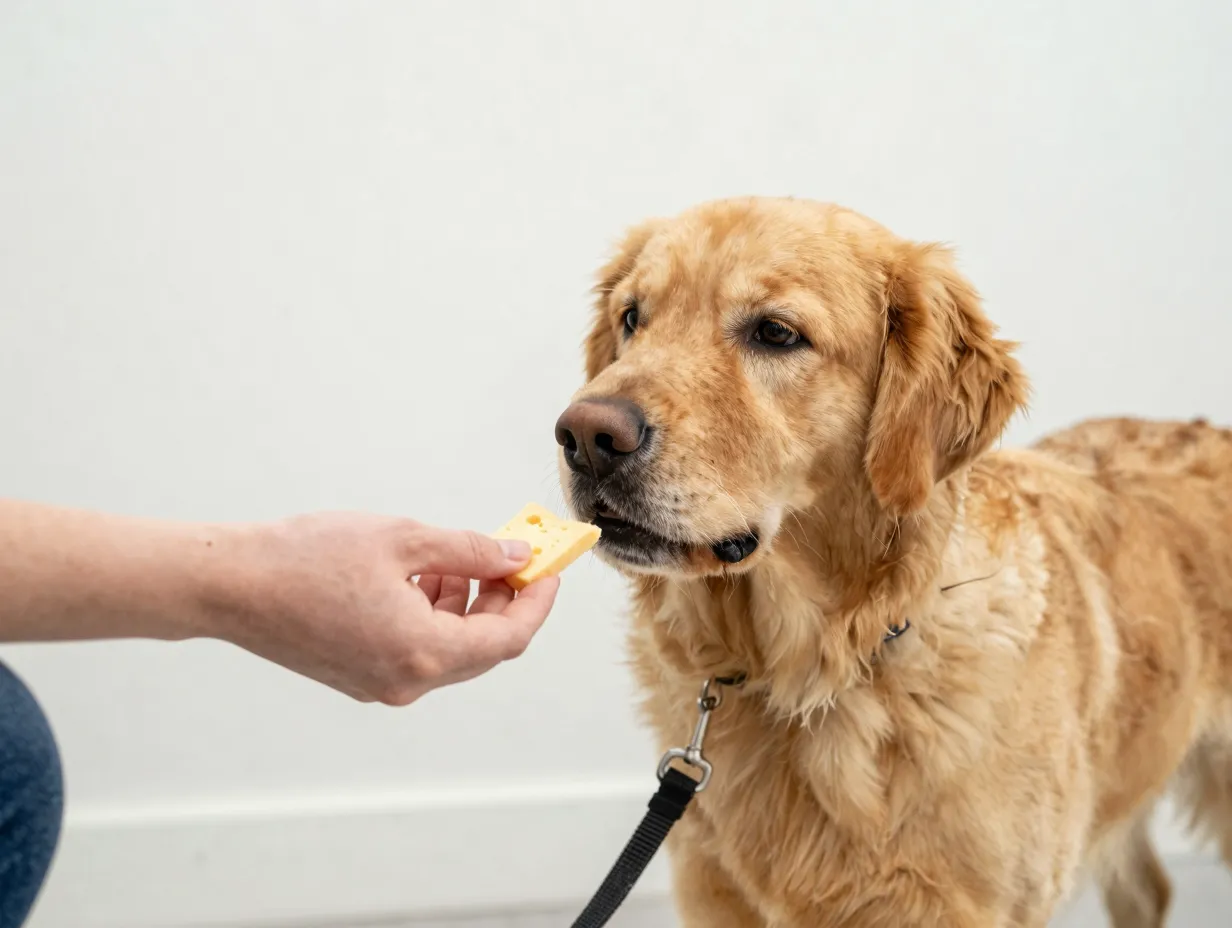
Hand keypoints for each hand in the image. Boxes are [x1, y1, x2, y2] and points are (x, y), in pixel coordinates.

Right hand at [207, 513, 558, 704]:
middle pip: (483, 648)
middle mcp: (407, 680)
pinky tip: (423, 576)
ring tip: (457, 558)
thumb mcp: (403, 540)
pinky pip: (418, 650)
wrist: (230, 585)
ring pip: (450, 649)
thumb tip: (516, 557)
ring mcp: (381, 684)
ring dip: (466, 605)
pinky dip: (433, 616)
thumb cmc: (307, 557)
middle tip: (511, 557)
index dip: (537, 602)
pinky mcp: (360, 676)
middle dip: (504, 600)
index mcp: (423, 651)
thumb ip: (470, 551)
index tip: (549, 568)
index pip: (509, 637)